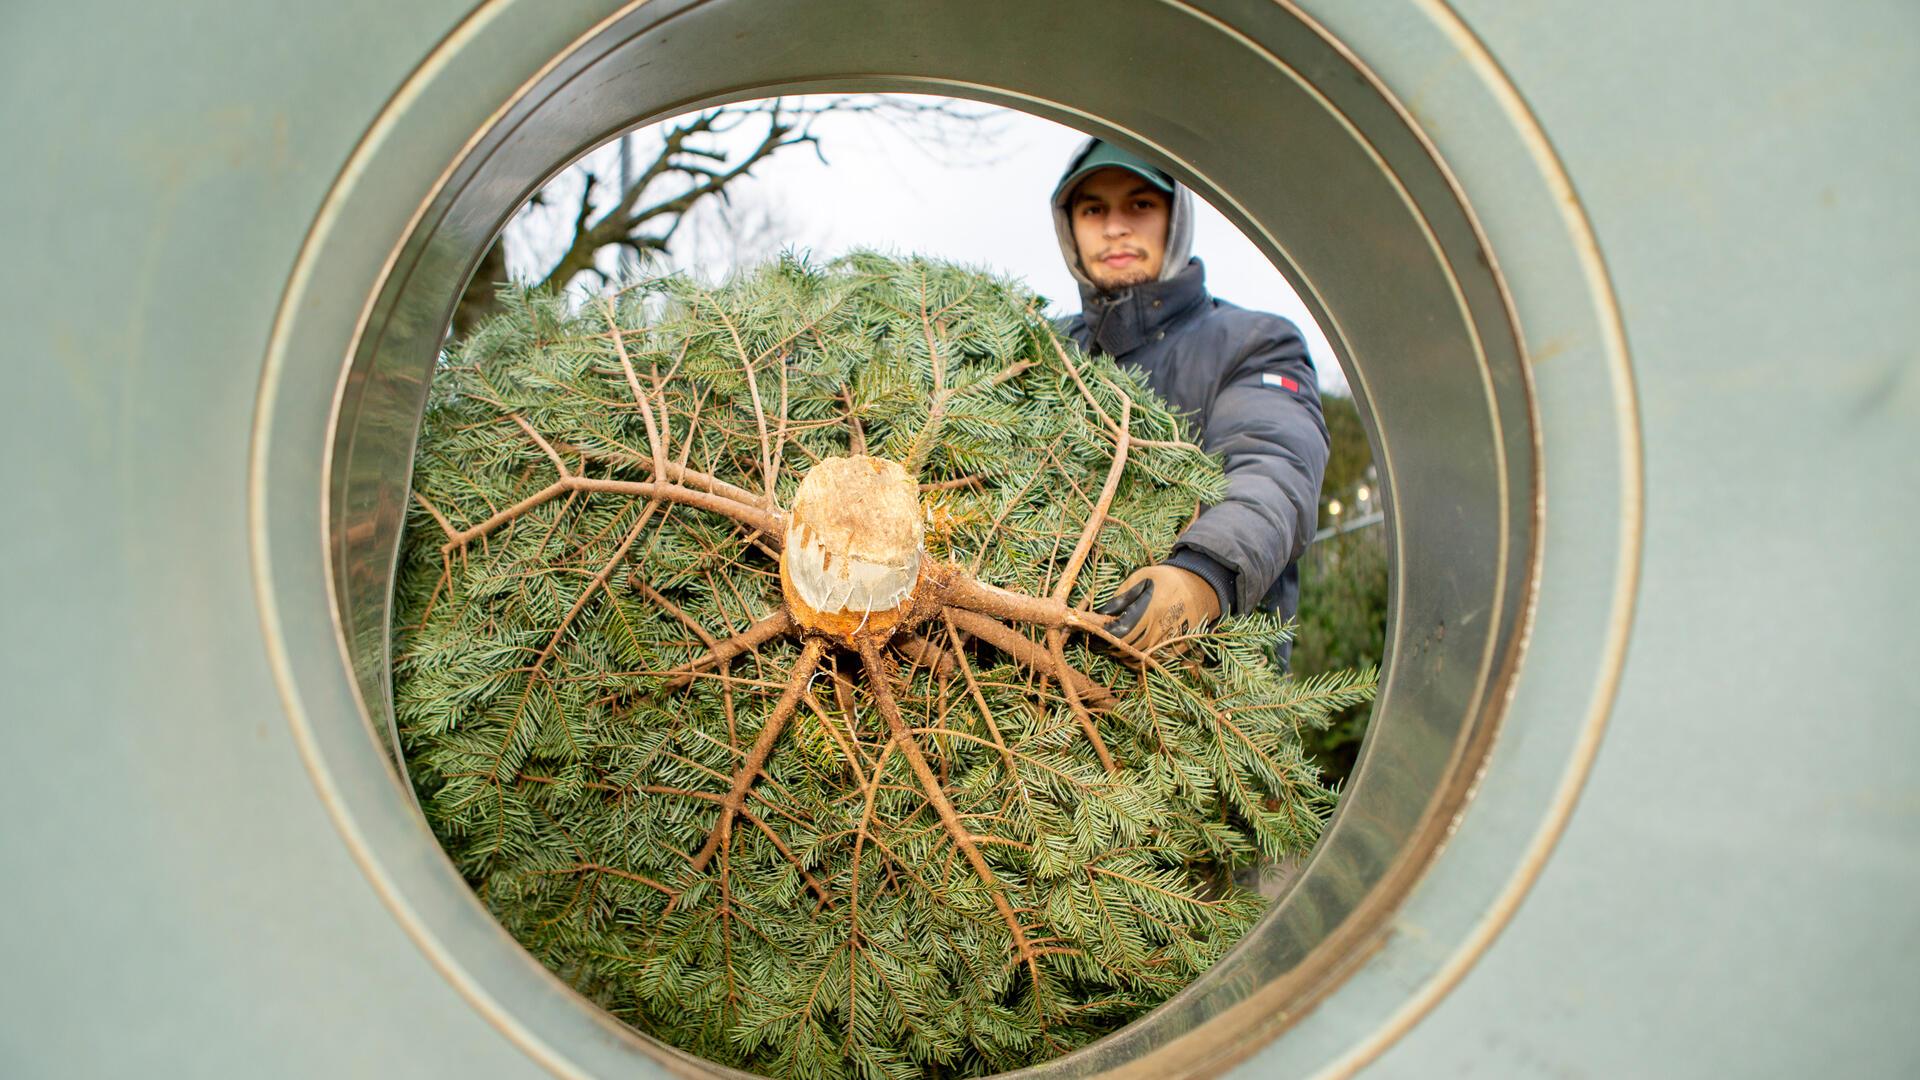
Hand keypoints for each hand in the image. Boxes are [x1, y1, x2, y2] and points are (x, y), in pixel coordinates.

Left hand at [1095, 565, 1221, 652]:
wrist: (1202, 586)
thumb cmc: (1168, 578)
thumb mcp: (1142, 578)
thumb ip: (1121, 596)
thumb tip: (1102, 613)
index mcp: (1152, 609)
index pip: (1122, 633)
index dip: (1106, 637)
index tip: (1095, 635)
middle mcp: (1162, 627)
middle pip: (1130, 649)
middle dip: (1113, 648)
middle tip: (1102, 643)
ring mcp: (1172, 640)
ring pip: (1142, 659)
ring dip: (1126, 656)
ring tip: (1116, 647)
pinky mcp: (1180, 647)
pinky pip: (1156, 661)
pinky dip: (1142, 659)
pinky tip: (1134, 651)